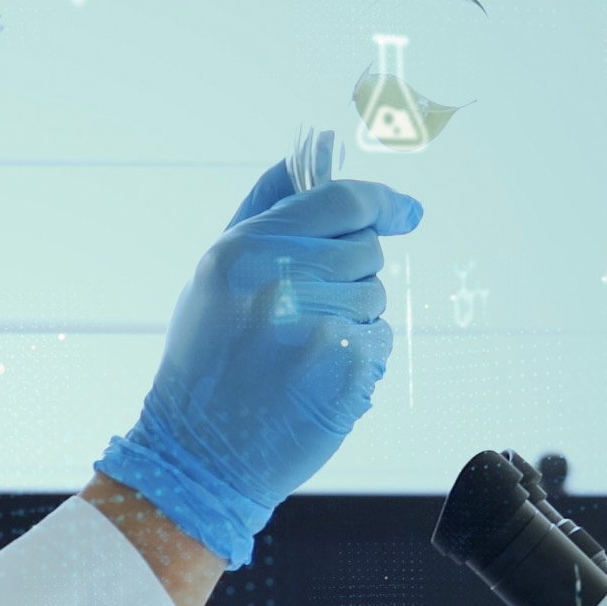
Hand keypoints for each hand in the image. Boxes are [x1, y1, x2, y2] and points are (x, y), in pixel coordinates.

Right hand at [97, 157, 423, 566]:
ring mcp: (318, 324)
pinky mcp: (346, 368)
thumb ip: (265, 211)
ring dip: (354, 318)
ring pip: (376, 296)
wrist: (199, 452)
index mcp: (247, 249)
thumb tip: (313, 154)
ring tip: (303, 349)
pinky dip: (360, 358)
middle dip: (351, 274)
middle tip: (309, 310)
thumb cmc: (208, 357)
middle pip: (366, 249)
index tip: (407, 213)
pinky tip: (317, 377)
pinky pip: (380, 340)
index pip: (340, 200)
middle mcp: (283, 279)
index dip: (383, 202)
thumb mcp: (214, 274)